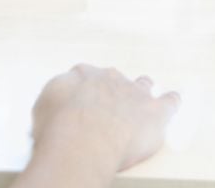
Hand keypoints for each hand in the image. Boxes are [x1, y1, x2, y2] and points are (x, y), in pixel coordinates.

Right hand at [18, 64, 179, 185]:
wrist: (83, 139)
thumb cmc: (58, 127)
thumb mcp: (42, 107)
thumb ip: (52, 100)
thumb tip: (55, 105)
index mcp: (83, 75)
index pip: (84, 75)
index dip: (83, 90)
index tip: (80, 102)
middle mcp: (110, 78)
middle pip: (115, 79)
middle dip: (112, 91)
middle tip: (106, 109)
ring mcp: (135, 93)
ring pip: (143, 86)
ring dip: (142, 92)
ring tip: (143, 100)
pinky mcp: (155, 112)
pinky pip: (170, 102)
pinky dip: (171, 102)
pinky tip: (173, 101)